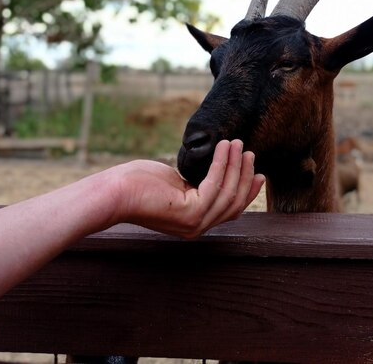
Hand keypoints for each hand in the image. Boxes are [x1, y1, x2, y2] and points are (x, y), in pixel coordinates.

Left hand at [108, 140, 263, 238]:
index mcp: (195, 223)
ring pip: (228, 194)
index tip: (258, 173)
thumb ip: (196, 183)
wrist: (115, 192)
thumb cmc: (138, 184)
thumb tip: (215, 171)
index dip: (247, 191)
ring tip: (237, 143)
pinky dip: (223, 163)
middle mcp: (198, 228)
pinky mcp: (190, 213)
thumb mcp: (176, 183)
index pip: (230, 209)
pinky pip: (214, 185)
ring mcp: (194, 223)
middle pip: (234, 202)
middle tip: (248, 151)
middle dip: (245, 175)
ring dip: (236, 166)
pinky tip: (224, 147)